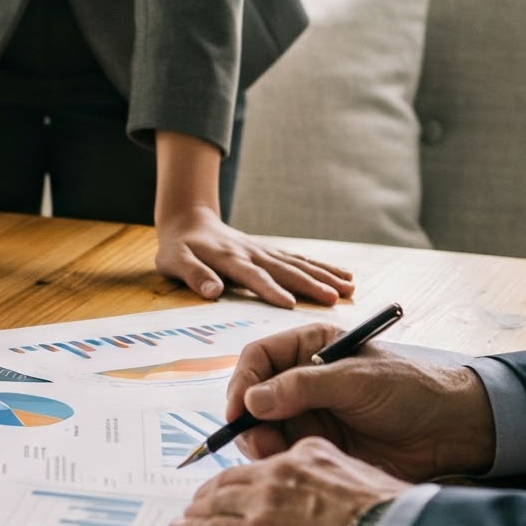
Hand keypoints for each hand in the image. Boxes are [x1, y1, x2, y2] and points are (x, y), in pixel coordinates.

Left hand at [155, 204, 353, 307]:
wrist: (189, 221)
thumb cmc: (180, 248)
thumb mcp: (175, 262)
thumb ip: (195, 276)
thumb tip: (212, 292)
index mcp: (229, 259)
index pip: (253, 276)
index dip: (270, 290)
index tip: (289, 304)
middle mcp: (252, 253)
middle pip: (285, 269)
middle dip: (310, 284)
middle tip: (335, 299)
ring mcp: (265, 251)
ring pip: (298, 264)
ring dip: (325, 275)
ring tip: (350, 289)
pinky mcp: (272, 252)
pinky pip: (300, 260)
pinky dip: (323, 267)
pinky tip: (344, 275)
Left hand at [170, 437, 401, 525]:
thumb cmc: (393, 517)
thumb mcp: (363, 479)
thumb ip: (336, 483)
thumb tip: (336, 504)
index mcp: (308, 454)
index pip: (266, 464)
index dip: (247, 477)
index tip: (239, 486)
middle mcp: (279, 472)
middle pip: (232, 479)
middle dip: (213, 491)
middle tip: (201, 500)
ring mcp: (262, 503)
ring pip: (215, 501)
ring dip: (198, 509)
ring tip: (188, 516)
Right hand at [221, 321, 495, 479]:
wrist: (451, 430)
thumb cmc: (410, 389)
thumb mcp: (355, 381)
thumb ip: (302, 388)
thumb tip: (252, 400)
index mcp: (310, 347)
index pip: (258, 358)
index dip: (241, 382)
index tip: (238, 411)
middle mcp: (303, 378)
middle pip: (254, 395)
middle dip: (248, 419)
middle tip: (258, 442)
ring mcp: (310, 413)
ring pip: (264, 427)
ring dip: (261, 441)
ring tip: (275, 454)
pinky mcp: (319, 444)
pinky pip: (284, 452)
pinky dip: (278, 460)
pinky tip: (291, 465)